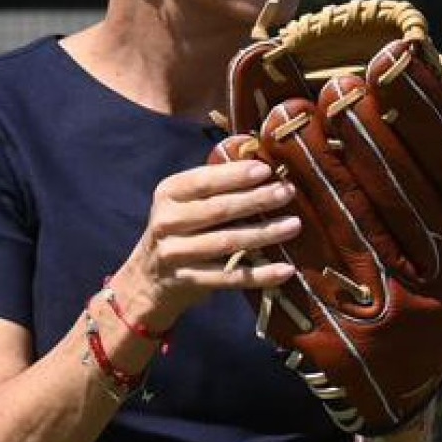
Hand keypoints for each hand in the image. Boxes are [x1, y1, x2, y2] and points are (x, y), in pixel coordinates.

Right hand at [109, 159, 299, 328]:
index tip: (266, 170)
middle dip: (256, 200)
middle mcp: (168, 222)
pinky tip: (285, 269)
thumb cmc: (181, 228)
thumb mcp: (185, 201)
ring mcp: (176, 253)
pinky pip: (230, 278)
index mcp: (169, 194)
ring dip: (263, 233)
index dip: (235, 175)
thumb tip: (261, 160)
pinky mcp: (189, 281)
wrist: (147, 278)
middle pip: (218, 210)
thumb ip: (215, 183)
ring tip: (294, 225)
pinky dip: (259, 275)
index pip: (204, 181)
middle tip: (288, 192)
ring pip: (227, 242)